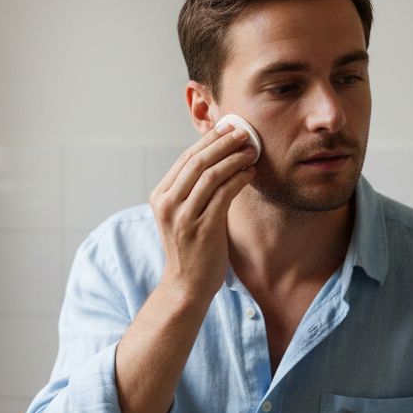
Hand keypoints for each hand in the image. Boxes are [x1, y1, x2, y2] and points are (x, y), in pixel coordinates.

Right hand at [149, 123, 256, 303]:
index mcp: (160, 197)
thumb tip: (217, 158)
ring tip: (251, 150)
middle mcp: (168, 204)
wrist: (186, 285)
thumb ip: (191, 190)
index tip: (228, 128)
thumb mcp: (182, 215)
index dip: (209, 140)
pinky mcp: (203, 228)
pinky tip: (251, 173)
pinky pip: (224, 193)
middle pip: (197, 161)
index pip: (185, 159)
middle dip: (223, 142)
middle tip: (244, 132)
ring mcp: (184, 216)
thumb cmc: (189, 248)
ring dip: (234, 158)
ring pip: (211, 174)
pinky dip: (239, 178)